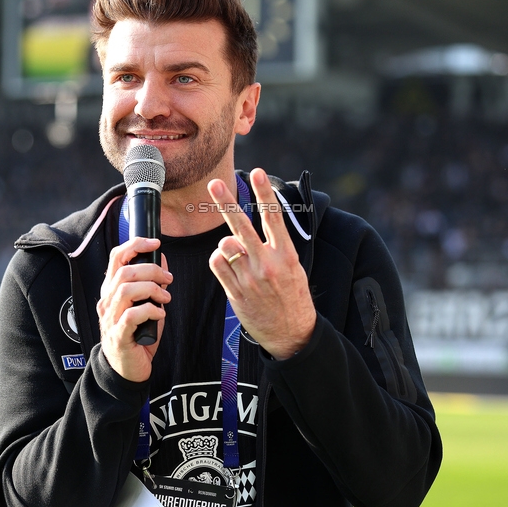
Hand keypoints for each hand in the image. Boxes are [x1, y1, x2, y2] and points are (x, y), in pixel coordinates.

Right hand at [96, 237, 171, 381]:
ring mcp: (110, 318)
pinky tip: (159, 314)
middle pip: (124, 272)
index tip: (155, 243)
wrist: (127, 369)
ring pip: (127, 290)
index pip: (115, 257)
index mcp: (112, 290)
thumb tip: (161, 259)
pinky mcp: (118, 335)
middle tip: (168, 279)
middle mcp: (107, 301)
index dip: (134, 245)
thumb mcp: (146, 304)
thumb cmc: (137, 335)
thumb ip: (151, 283)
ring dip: (152, 290)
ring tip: (165, 298)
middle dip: (151, 270)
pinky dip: (151, 310)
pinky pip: (133, 315)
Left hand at [208, 168, 315, 359]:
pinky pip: (217, 264)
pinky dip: (219, 259)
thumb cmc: (293, 296)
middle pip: (242, 226)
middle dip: (226, 203)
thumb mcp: (293, 268)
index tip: (258, 172)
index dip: (264, 192)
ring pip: (224, 245)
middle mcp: (266, 265)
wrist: (292, 334)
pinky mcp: (235, 292)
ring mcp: (249, 279)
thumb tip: (251, 227)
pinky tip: (229, 266)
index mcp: (286, 256)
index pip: (273, 217)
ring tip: (238, 253)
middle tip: (214, 183)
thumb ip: (274, 247)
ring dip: (227, 244)